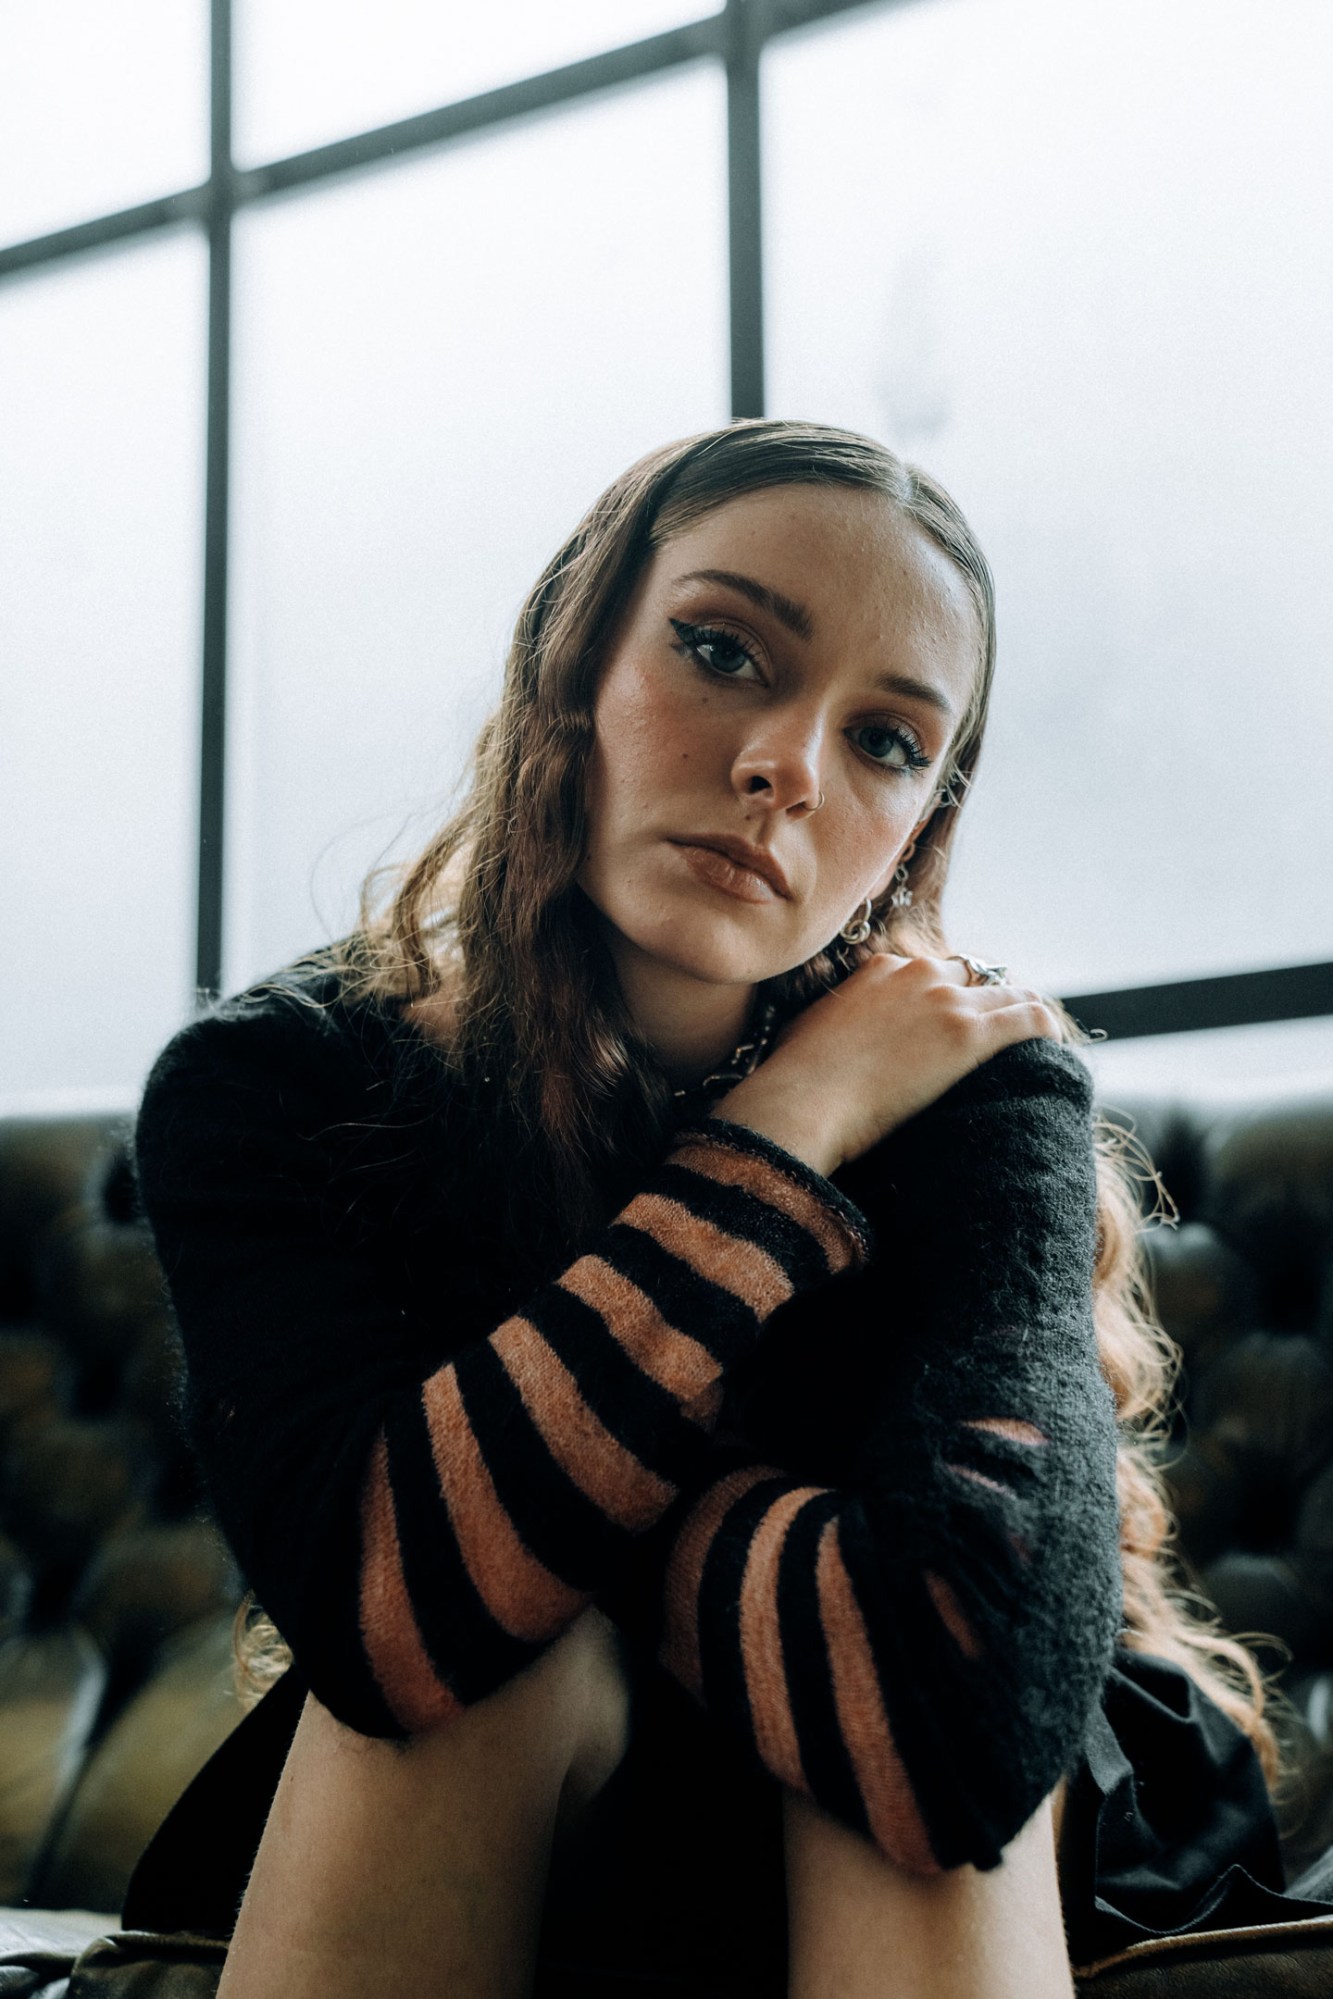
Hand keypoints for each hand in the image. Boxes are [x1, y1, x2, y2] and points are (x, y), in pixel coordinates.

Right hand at [713, 954, 1060, 1177]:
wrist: (804, 1099)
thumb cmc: (796, 1081)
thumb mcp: (810, 1031)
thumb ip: (834, 1021)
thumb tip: (828, 1039)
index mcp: (879, 970)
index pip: (933, 972)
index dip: (949, 997)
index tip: (955, 1022)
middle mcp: (916, 974)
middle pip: (974, 977)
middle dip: (988, 1003)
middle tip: (997, 1037)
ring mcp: (945, 1000)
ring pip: (1008, 993)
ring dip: (1021, 1015)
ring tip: (1034, 1045)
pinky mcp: (968, 1032)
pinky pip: (1030, 1017)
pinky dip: (1046, 1028)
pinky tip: (1053, 1049)